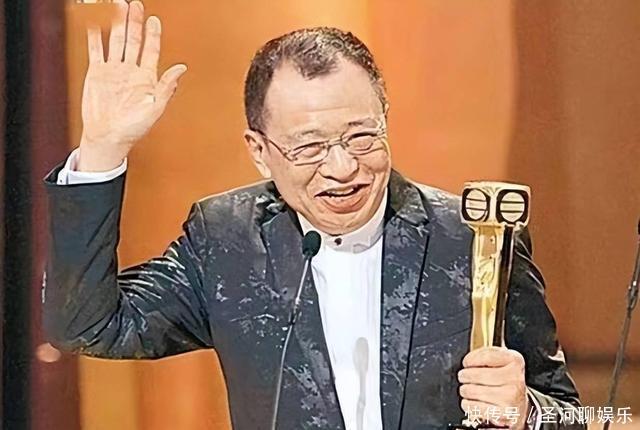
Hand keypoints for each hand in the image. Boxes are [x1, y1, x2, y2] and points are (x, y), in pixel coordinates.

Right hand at [78, 0, 186, 170]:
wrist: (109, 138)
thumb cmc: (133, 128)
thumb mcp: (155, 108)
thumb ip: (167, 87)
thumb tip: (182, 69)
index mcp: (147, 79)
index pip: (151, 50)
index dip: (153, 35)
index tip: (154, 20)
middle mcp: (130, 71)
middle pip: (133, 40)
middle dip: (135, 22)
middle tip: (136, 5)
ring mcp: (114, 71)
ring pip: (116, 41)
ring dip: (117, 24)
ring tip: (118, 7)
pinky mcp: (97, 73)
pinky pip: (96, 51)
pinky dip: (96, 36)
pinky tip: (96, 23)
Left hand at [457, 346, 530, 429]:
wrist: (517, 405)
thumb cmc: (505, 381)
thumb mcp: (500, 361)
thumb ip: (485, 354)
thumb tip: (469, 360)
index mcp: (515, 361)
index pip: (485, 356)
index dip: (470, 360)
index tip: (467, 363)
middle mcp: (515, 378)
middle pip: (475, 375)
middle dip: (464, 376)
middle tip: (464, 377)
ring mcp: (510, 397)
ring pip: (471, 391)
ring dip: (465, 390)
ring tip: (469, 390)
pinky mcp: (503, 413)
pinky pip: (473, 406)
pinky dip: (467, 404)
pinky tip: (473, 401)